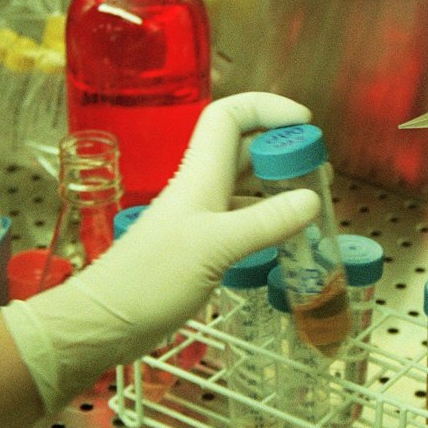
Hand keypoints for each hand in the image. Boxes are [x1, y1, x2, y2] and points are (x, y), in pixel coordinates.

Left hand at [0, 93, 320, 414]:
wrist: (109, 320)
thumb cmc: (152, 278)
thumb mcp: (215, 247)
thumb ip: (265, 223)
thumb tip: (312, 200)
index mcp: (201, 175)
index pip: (229, 116)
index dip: (265, 108)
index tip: (304, 122)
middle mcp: (202, 189)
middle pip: (244, 149)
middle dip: (281, 148)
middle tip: (319, 168)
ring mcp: (201, 219)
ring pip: (246, 187)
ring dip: (279, 187)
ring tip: (313, 201)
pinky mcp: (202, 249)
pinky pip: (243, 223)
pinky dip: (268, 224)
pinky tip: (289, 240)